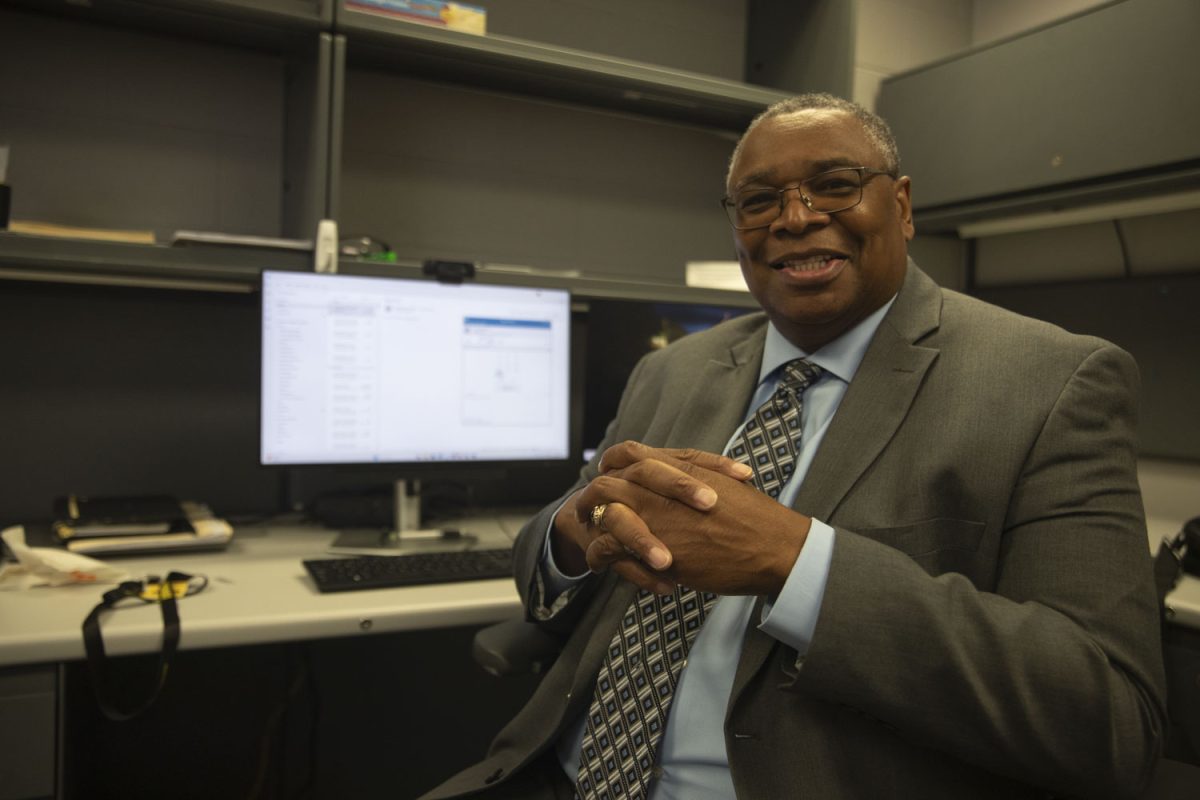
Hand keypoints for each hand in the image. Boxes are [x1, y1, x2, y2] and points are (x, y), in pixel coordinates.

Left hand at [556, 441, 812, 595]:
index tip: (609, 476)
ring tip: (590, 538)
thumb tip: (686, 480)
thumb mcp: (725, 482)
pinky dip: (600, 555)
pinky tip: (601, 563)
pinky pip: (609, 548)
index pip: (628, 453)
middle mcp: (659, 488)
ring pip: (601, 513)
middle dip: (590, 497)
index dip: (612, 464)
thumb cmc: (758, 520)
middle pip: (605, 482)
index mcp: (678, 468)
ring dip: (590, 525)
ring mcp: (653, 516)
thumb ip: (697, 476)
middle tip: (587, 510)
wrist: (773, 547)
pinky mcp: (652, 547)